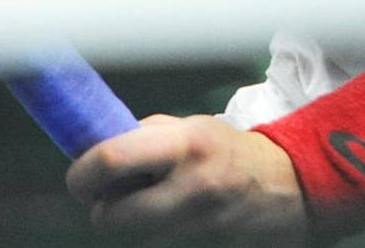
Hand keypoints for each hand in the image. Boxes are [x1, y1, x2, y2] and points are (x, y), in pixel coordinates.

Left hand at [66, 115, 306, 241]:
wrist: (285, 186)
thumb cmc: (226, 150)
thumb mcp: (190, 128)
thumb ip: (145, 138)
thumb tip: (98, 149)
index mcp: (184, 145)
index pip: (113, 160)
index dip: (83, 172)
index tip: (79, 175)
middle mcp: (191, 187)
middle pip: (113, 218)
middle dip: (101, 209)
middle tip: (104, 197)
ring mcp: (199, 226)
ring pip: (133, 237)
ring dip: (127, 223)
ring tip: (145, 203)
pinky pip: (157, 244)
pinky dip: (151, 233)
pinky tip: (167, 217)